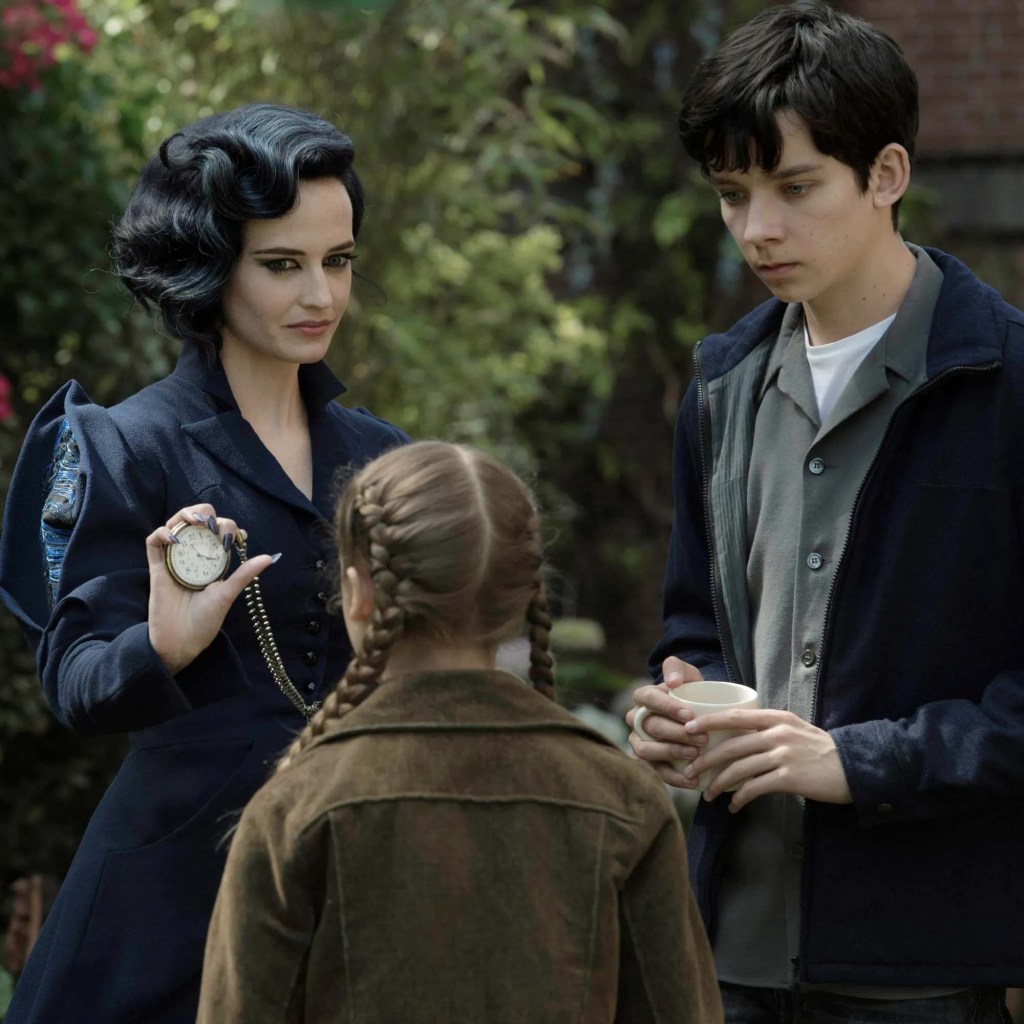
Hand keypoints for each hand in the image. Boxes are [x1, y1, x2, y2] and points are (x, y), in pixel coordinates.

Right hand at [146, 503, 278, 674]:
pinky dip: (162, 533)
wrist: (180, 641)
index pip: (218, 530)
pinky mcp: (157, 567)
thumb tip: (269, 557)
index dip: (226, 526)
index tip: (232, 538)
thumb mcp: (227, 594)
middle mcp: (193, 555)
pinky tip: (174, 538)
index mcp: (213, 560)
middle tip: (212, 526)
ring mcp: (174, 559)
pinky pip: (153, 542)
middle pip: (196, 520)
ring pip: (175, 524)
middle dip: (205, 513)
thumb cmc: (205, 620)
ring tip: (195, 522)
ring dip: (184, 515)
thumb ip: (244, 575)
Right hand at [626, 657, 708, 787]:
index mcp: (642, 696)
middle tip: (702, 739)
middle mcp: (635, 719)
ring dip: (670, 753)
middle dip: (676, 734)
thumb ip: (677, 668)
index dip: (667, 707)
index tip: (689, 715)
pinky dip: (673, 778)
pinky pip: (654, 772)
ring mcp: (639, 741)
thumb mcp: (687, 673)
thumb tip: (673, 682)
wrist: (696, 713)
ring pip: (645, 750)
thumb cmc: (690, 692)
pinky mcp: (648, 762)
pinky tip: (692, 779)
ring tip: (694, 755)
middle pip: (650, 727)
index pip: (648, 698)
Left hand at [683, 708, 852, 810]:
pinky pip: (755, 787)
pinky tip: (733, 805)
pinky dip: (740, 797)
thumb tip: (738, 735)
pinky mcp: (790, 777)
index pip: (734, 716)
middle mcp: (777, 733)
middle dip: (706, 759)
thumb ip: (769, 728)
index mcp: (776, 717)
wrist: (854, 767)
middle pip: (731, 745)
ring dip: (719, 783)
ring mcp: (783, 755)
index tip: (687, 729)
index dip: (708, 722)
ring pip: (739, 768)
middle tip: (689, 771)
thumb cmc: (821, 749)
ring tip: (707, 794)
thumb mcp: (795, 728)